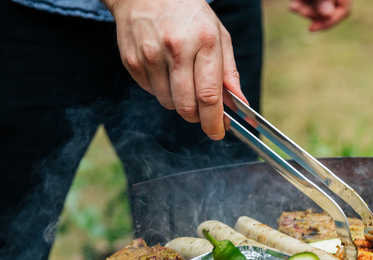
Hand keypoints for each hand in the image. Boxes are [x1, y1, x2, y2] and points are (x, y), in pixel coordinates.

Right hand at [102, 0, 246, 139]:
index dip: (214, 121)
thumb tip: (241, 105)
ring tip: (182, 79)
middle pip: (186, 107)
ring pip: (168, 103)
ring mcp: (150, 55)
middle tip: (203, 112)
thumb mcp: (218, 36)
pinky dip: (161, 89)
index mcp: (204, 42)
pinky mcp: (132, 61)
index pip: (209, 95)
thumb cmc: (189, 15)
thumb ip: (229, 73)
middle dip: (198, 117)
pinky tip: (164, 69)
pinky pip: (150, 92)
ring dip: (179, 102)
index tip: (218, 132)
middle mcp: (176, 49)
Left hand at [289, 0, 351, 30]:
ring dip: (305, 10)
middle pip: (329, 11)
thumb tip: (327, 14)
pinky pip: (310, 2)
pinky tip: (293, 7)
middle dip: (313, 15)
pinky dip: (301, 5)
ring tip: (293, 7)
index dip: (328, 22)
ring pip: (318, 7)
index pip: (344, 11)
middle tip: (300, 12)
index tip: (311, 29)